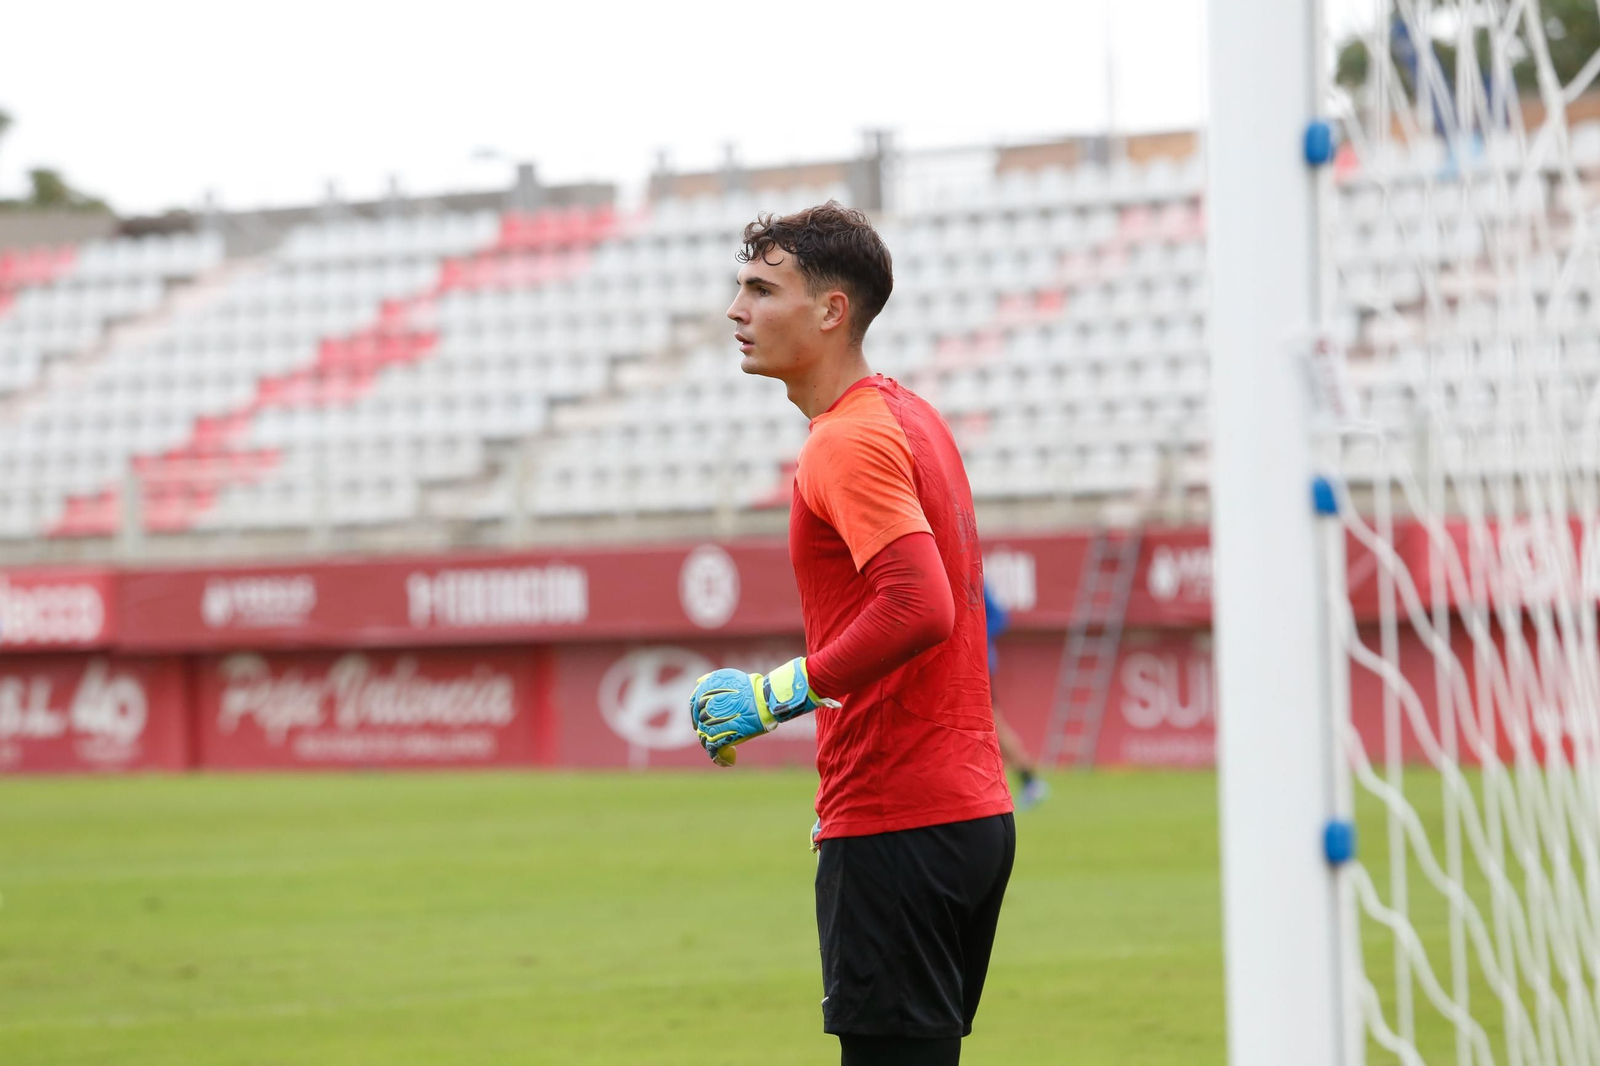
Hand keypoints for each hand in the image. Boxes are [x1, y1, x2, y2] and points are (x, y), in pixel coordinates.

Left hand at [688, 657, 836, 764]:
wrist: (763, 700)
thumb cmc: (751, 687)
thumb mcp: (727, 676)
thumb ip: (711, 680)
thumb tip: (699, 682)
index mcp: (702, 692)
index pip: (694, 706)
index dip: (697, 715)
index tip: (703, 720)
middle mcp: (702, 709)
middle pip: (699, 724)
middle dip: (708, 730)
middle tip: (720, 734)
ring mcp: (709, 725)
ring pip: (705, 739)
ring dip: (714, 745)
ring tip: (726, 749)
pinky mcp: (718, 739)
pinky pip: (713, 752)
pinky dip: (720, 758)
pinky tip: (729, 760)